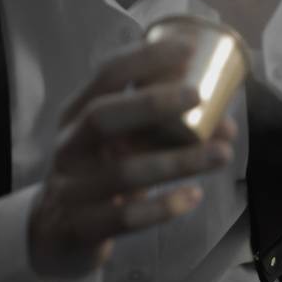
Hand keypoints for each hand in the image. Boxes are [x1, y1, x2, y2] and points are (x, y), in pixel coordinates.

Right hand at [28, 39, 237, 279]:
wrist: (55, 233)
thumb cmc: (101, 173)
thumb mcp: (121, 143)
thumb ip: (165, 129)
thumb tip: (226, 124)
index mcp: (78, 114)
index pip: (105, 76)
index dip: (145, 59)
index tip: (189, 48)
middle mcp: (69, 147)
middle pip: (101, 116)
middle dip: (151, 102)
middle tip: (199, 94)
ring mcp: (70, 188)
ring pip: (123, 172)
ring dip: (178, 161)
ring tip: (222, 153)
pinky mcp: (81, 227)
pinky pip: (124, 217)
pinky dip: (163, 206)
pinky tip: (194, 197)